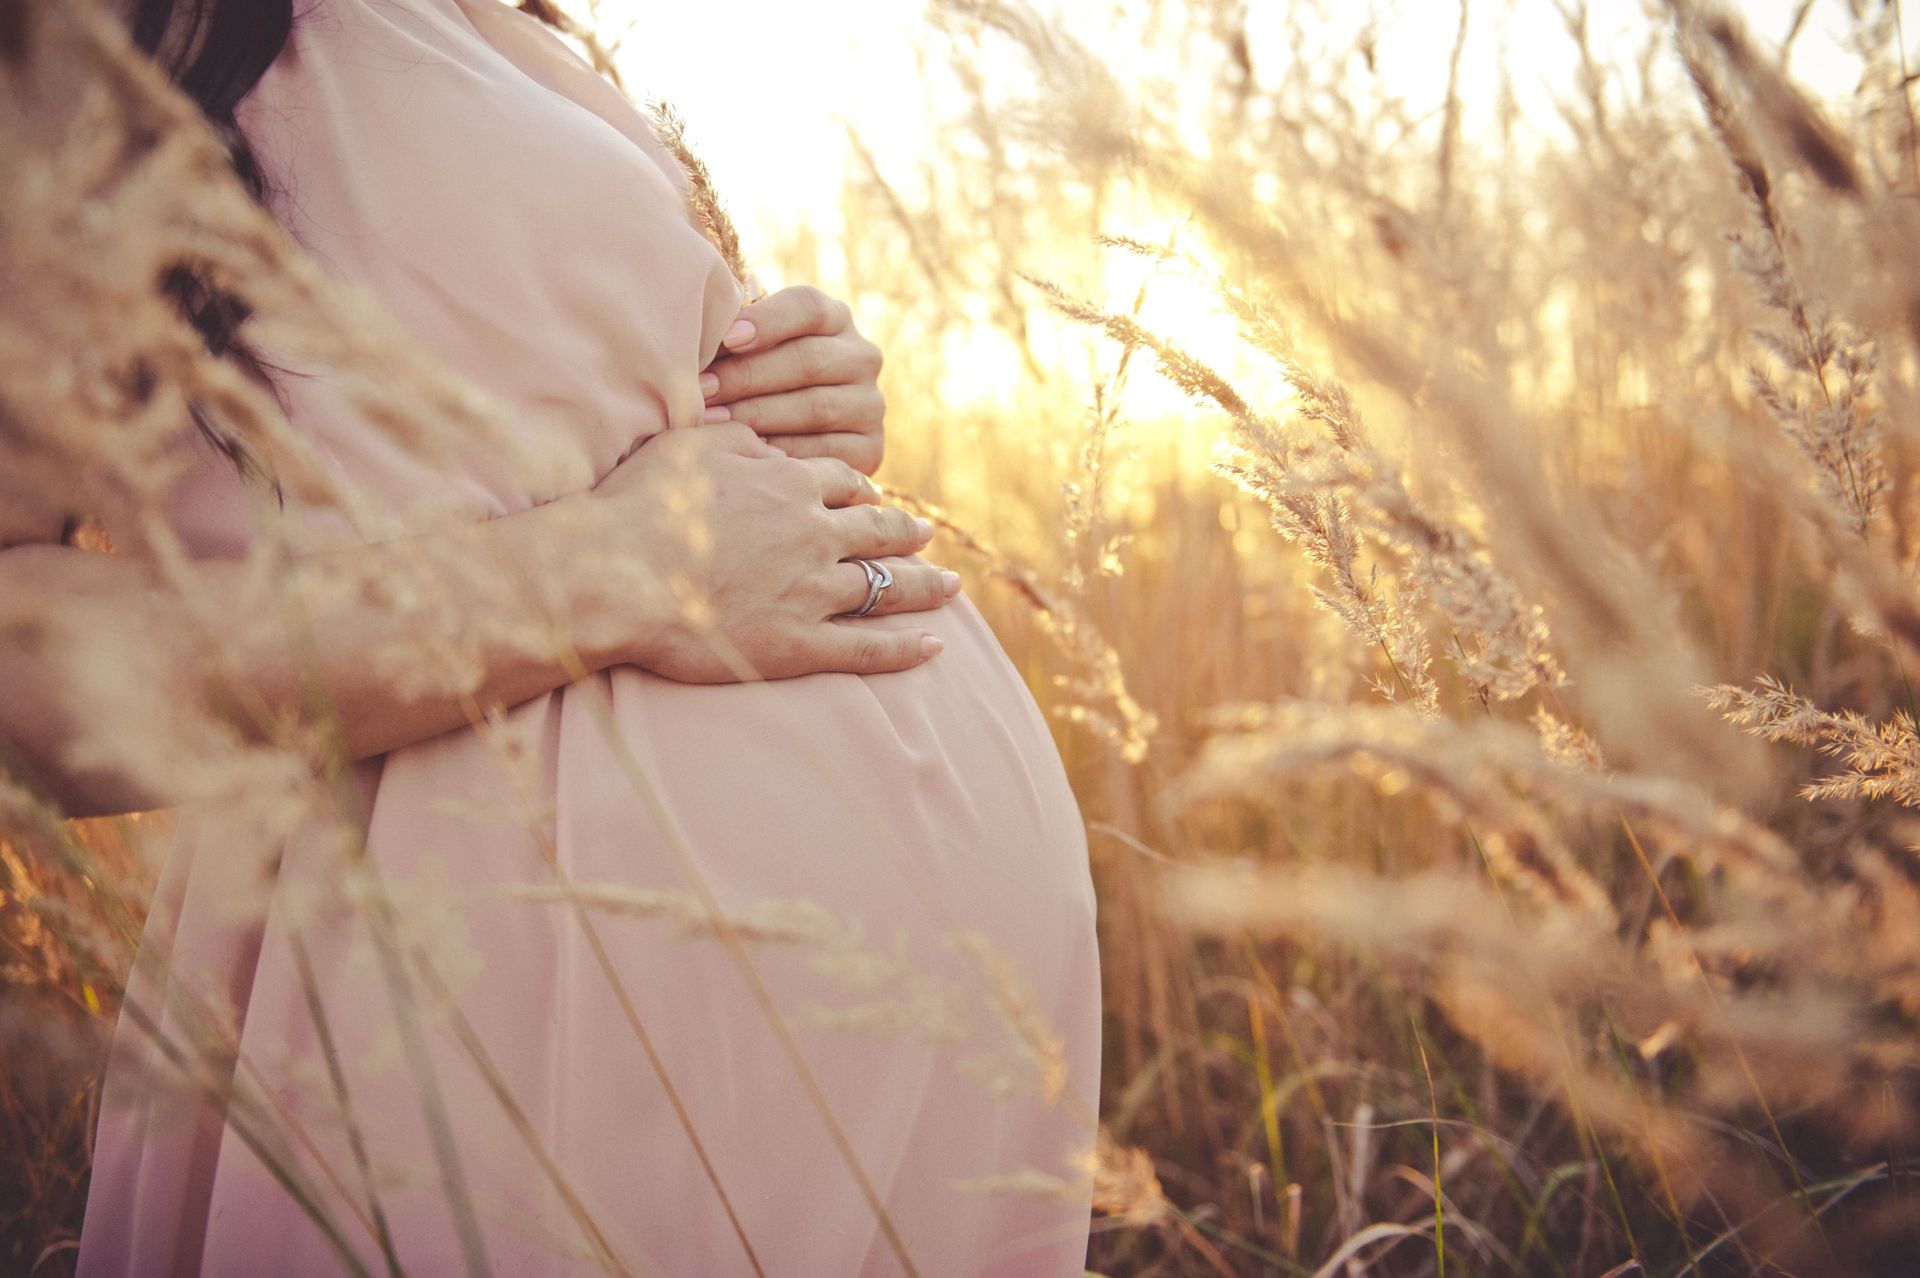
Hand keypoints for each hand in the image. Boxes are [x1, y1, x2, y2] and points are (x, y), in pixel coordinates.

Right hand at [580, 423, 960, 681]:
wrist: (618, 575)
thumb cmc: (642, 507)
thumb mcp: (691, 447)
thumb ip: (740, 438)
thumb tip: (770, 441)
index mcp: (790, 486)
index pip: (842, 483)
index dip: (861, 492)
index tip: (872, 499)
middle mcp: (814, 536)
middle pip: (877, 532)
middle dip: (907, 532)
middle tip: (926, 534)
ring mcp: (812, 594)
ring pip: (885, 587)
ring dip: (922, 586)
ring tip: (948, 587)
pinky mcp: (799, 646)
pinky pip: (866, 648)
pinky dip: (905, 648)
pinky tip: (934, 647)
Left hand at [698, 285, 886, 475]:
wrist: (796, 441)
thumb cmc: (755, 381)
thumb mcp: (750, 349)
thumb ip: (734, 335)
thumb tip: (698, 328)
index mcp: (835, 319)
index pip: (808, 307)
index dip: (768, 320)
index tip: (727, 338)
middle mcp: (862, 357)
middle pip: (808, 360)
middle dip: (748, 375)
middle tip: (702, 390)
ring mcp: (870, 405)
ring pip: (816, 406)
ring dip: (758, 414)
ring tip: (713, 421)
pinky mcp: (871, 449)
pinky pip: (825, 451)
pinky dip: (782, 451)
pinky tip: (746, 452)